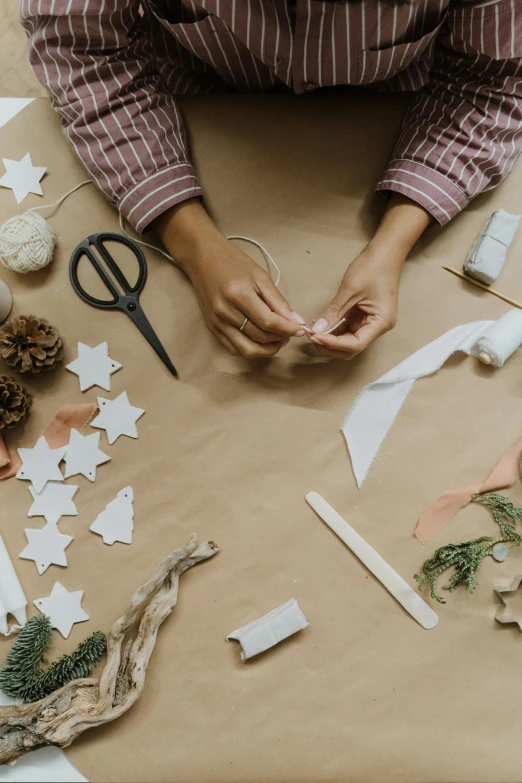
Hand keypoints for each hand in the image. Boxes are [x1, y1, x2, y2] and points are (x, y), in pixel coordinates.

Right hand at [153, 199, 304, 357]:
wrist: (203, 257)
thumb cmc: (234, 262)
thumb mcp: (261, 276)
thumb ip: (278, 301)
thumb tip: (296, 321)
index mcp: (239, 294)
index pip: (269, 322)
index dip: (288, 329)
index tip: (301, 330)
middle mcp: (225, 312)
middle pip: (260, 337)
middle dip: (280, 338)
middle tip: (291, 332)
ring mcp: (216, 322)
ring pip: (247, 349)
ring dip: (267, 349)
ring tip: (278, 339)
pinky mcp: (211, 328)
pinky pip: (233, 349)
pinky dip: (251, 350)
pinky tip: (261, 341)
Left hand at [309, 250, 400, 357]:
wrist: (385, 252)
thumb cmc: (373, 267)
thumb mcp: (350, 290)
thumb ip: (333, 312)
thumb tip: (317, 330)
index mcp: (381, 323)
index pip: (355, 344)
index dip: (334, 344)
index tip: (315, 336)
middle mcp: (378, 327)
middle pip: (351, 347)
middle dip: (330, 345)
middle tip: (311, 335)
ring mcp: (371, 323)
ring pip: (348, 341)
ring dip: (330, 339)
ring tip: (313, 330)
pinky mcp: (364, 317)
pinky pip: (347, 330)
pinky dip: (334, 330)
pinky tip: (320, 325)